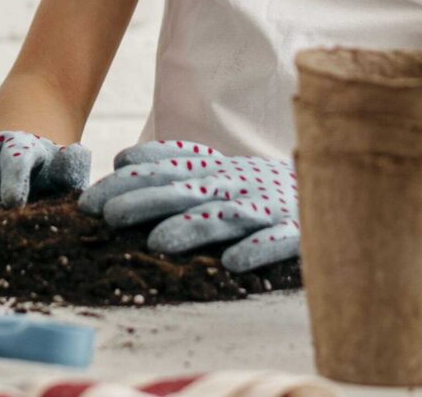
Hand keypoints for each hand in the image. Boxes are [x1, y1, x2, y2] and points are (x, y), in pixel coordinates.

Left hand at [79, 140, 299, 272]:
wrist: (334, 188)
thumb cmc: (260, 187)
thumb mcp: (215, 170)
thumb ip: (172, 162)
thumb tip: (122, 157)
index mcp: (215, 170)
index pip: (164, 171)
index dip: (126, 184)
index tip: (87, 201)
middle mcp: (237, 183)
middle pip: (186, 191)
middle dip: (145, 202)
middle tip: (106, 217)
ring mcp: (268, 205)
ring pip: (227, 215)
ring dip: (193, 228)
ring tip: (158, 244)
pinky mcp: (299, 230)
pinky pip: (280, 240)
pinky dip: (259, 249)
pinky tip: (234, 264)